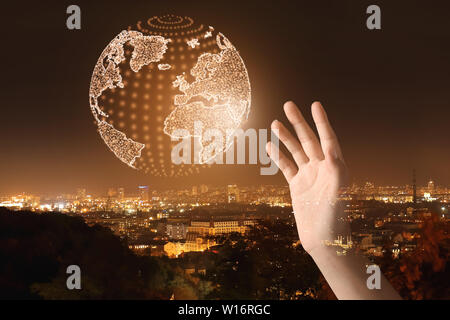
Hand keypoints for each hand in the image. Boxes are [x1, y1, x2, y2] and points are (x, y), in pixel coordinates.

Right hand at [266, 101, 348, 254]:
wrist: (323, 239)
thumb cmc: (334, 218)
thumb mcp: (337, 192)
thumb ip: (336, 169)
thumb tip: (333, 148)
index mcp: (335, 167)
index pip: (328, 139)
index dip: (321, 121)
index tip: (315, 105)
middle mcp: (322, 168)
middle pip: (309, 140)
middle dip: (298, 123)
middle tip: (288, 105)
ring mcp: (308, 176)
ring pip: (296, 151)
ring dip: (286, 137)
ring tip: (275, 122)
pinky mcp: (297, 186)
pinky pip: (286, 167)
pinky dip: (278, 156)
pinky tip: (269, 146)